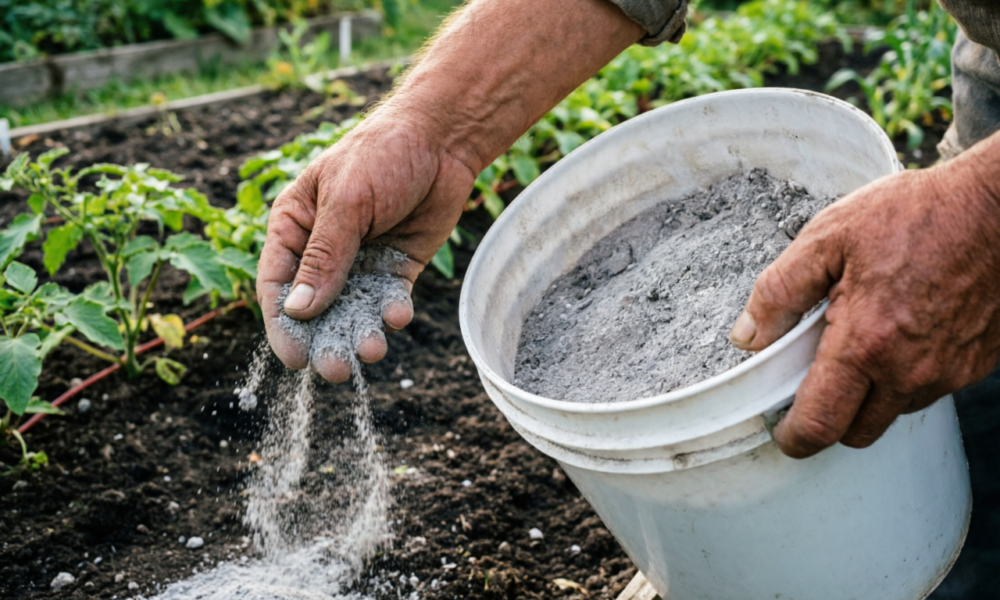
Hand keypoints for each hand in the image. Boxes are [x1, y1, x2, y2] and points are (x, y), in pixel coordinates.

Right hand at [255, 0, 643, 381]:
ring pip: (353, 310)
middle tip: (337, 370)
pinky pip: (388, 299)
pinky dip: (391, 312)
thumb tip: (297, 310)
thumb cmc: (381, 156)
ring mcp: (360, 261)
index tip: (295, 358)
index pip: (277, 284)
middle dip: (325, 340)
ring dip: (360, 332)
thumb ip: (325, 257)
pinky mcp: (395, 267)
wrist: (442, 140)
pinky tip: (398, 314)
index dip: (283, 324)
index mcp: (294, 227)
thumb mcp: (347, 203)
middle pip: (316, 307)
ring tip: (372, 351)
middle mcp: (323, 250)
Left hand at [730, 132, 999, 457]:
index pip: (820, 424)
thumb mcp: (828, 238)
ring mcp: (949, 372)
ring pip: (893, 412)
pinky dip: (904, 375)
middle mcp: (910, 371)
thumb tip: (747, 336)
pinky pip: (929, 389)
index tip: (781, 429)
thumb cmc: (917, 214)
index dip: (794, 436)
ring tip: (861, 340)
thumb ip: (779, 292)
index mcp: (866, 344)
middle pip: (857, 432)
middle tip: (814, 379)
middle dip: (830, 418)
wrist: (999, 207)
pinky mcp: (976, 365)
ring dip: (870, 394)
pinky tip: (899, 331)